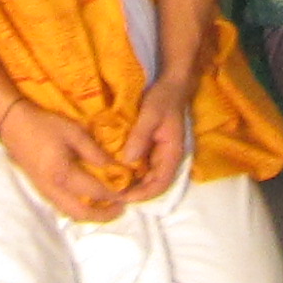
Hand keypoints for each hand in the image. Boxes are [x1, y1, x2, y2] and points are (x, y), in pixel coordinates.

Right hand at [0, 94, 128, 222]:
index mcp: (62, 174)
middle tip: (121, 207)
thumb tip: (115, 168)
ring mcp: (45, 192)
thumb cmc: (44, 125)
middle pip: (82, 213)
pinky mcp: (41, 189)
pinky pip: (63, 207)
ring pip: (71, 213)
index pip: (95, 191)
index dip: (114, 193)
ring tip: (108, 205)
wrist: (12, 124)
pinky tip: (90, 199)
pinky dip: (79, 208)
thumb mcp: (74, 132)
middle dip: (104, 215)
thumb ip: (94, 152)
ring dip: (92, 214)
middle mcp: (53, 190)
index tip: (129, 190)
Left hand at [116, 76, 194, 200]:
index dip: (142, 194)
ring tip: (110, 187)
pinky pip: (142, 167)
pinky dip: (130, 173)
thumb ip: (140, 136)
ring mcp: (160, 155)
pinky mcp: (152, 149)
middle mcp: (167, 160)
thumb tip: (126, 161)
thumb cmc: (163, 99)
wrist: (171, 85)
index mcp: (172, 155)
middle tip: (110, 194)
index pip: (160, 185)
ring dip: (131, 185)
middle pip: (153, 186)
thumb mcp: (150, 114)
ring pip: (147, 179)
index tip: (122, 196)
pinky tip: (114, 171)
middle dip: (134, 193)